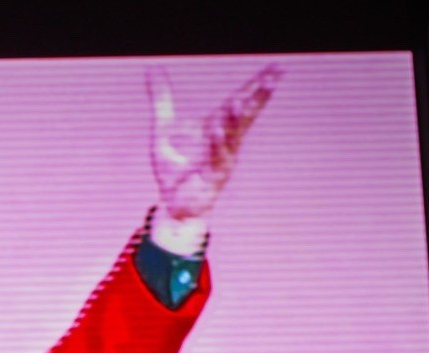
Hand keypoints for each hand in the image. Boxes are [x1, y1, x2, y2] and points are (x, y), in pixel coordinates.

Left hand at [148, 63, 280, 250]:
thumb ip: (161, 101)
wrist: (173, 209)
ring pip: (231, 137)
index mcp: (216, 130)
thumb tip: (153, 69)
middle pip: (244, 117)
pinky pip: (214, 159)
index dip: (256, 85)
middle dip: (258, 98)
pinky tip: (216, 130)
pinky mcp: (210, 178)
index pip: (240, 102)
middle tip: (273, 78)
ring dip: (235, 120)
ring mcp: (220, 161)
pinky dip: (215, 144)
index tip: (275, 68)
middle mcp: (224, 143)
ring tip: (237, 102)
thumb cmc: (173, 171)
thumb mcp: (163, 131)